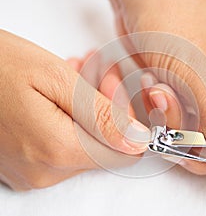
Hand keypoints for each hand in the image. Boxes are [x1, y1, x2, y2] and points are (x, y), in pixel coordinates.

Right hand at [0, 30, 147, 190]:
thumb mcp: (56, 79)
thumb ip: (101, 116)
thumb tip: (138, 139)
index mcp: (58, 150)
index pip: (123, 152)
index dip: (125, 121)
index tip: (112, 91)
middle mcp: (46, 171)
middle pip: (102, 147)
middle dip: (104, 109)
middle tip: (93, 74)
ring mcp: (33, 172)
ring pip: (83, 145)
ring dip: (85, 112)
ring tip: (71, 79)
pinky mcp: (25, 167)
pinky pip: (62, 147)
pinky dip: (68, 121)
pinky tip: (57, 96)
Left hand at [107, 0, 205, 191]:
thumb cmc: (170, 13)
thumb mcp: (195, 63)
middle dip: (199, 140)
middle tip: (171, 128)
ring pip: (202, 135)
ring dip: (175, 124)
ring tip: (157, 90)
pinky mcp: (189, 93)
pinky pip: (181, 122)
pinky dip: (164, 116)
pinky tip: (152, 89)